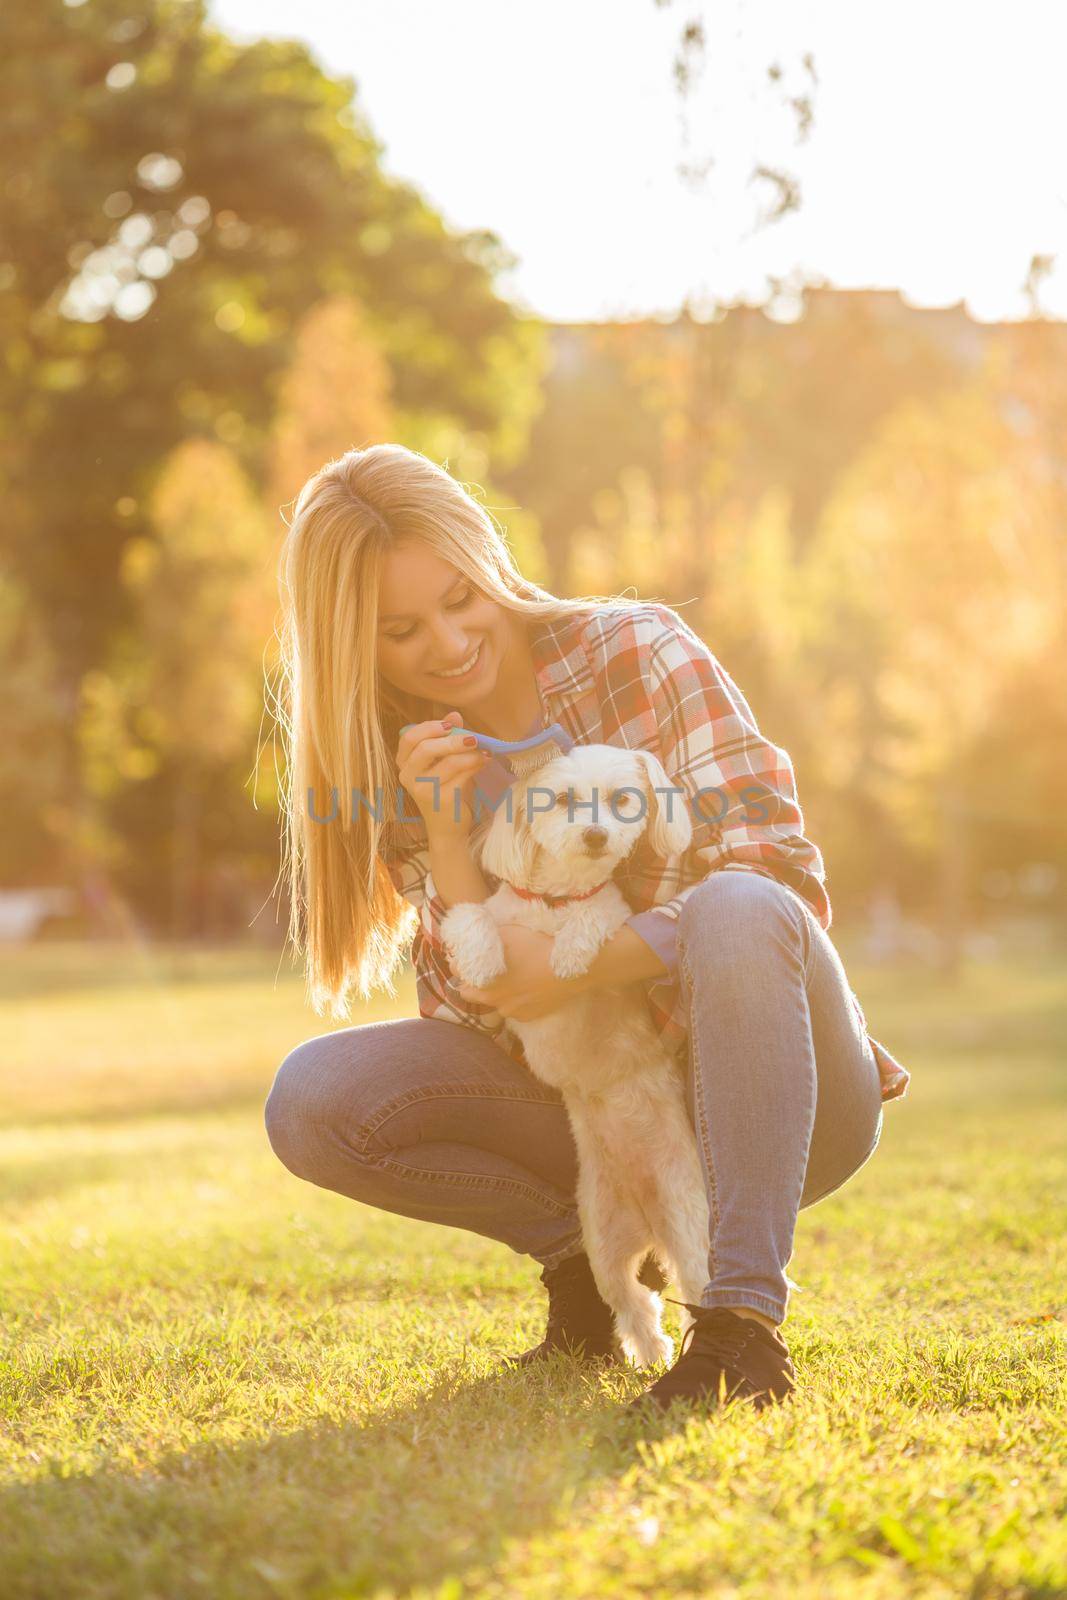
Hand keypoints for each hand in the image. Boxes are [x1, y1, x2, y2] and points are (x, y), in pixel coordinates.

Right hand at [396, 710, 490, 839]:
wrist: (447, 827)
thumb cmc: (445, 788)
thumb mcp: (443, 761)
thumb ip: (446, 737)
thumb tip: (455, 714)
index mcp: (404, 763)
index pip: (408, 738)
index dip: (429, 727)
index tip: (450, 724)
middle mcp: (408, 777)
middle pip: (425, 748)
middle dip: (452, 740)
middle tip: (473, 738)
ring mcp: (423, 790)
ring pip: (448, 763)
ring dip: (470, 754)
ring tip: (484, 751)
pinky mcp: (441, 800)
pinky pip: (461, 776)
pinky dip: (476, 765)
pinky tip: (485, 761)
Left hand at [450, 925, 584, 1020]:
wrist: (569, 968)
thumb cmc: (537, 946)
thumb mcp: (507, 933)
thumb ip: (486, 937)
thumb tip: (474, 935)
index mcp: (481, 977)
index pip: (456, 971)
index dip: (461, 961)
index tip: (468, 955)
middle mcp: (491, 999)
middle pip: (469, 993)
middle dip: (472, 981)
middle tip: (486, 969)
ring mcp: (510, 1011)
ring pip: (495, 1003)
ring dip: (497, 993)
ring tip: (513, 979)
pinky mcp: (527, 1017)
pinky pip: (515, 1010)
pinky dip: (517, 1001)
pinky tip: (528, 988)